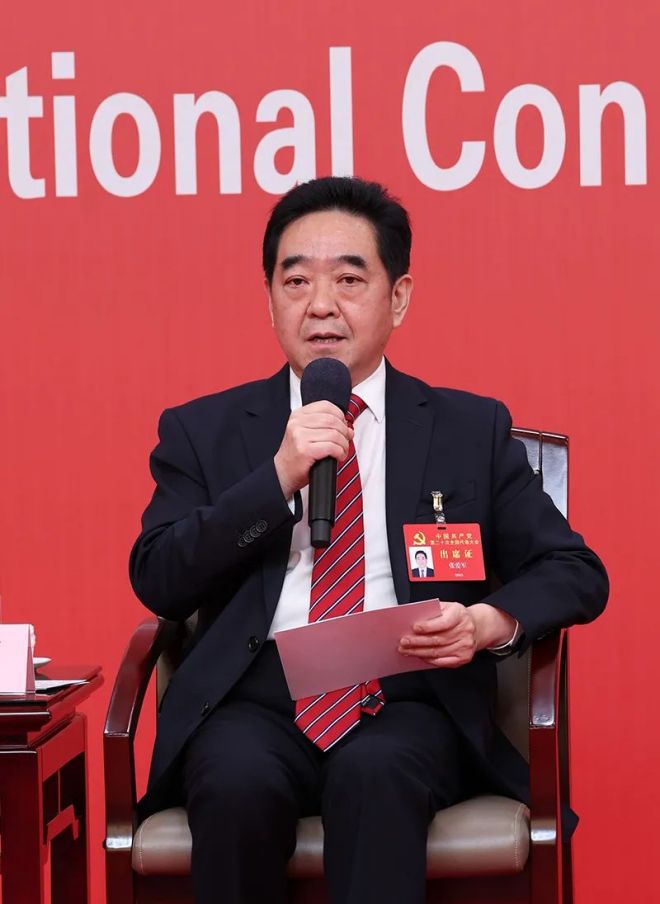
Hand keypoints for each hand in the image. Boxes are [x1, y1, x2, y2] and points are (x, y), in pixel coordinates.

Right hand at [274, 401, 352, 497]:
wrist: (282, 473)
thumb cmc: (296, 455)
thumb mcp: (306, 434)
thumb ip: (324, 426)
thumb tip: (348, 428)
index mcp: (298, 415)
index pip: (325, 406)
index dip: (339, 415)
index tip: (343, 426)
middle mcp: (297, 423)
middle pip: (332, 420)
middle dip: (344, 431)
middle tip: (346, 441)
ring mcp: (300, 436)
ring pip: (334, 434)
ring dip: (343, 444)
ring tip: (342, 450)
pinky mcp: (305, 450)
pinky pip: (331, 447)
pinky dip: (340, 452)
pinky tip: (338, 456)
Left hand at [398, 602, 516, 667]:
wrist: (476, 626)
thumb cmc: (457, 616)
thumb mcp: (447, 607)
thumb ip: (432, 611)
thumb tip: (414, 618)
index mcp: (459, 614)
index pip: (443, 622)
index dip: (428, 626)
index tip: (414, 628)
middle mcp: (465, 630)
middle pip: (438, 639)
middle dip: (417, 642)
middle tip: (404, 642)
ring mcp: (465, 645)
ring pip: (438, 652)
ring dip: (419, 652)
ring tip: (407, 650)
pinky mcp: (464, 657)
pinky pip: (443, 661)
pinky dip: (429, 660)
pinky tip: (420, 656)